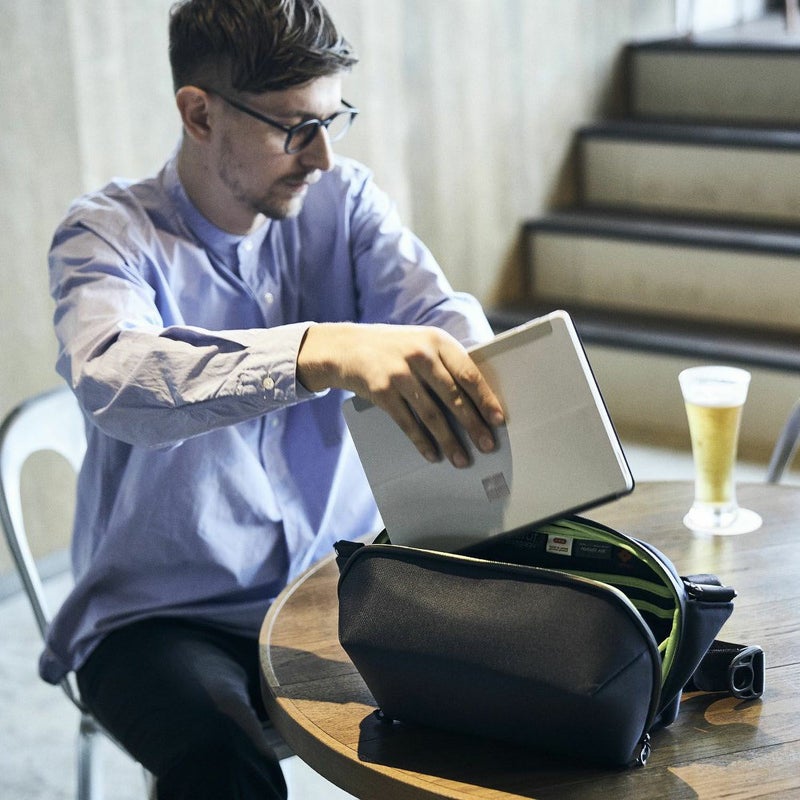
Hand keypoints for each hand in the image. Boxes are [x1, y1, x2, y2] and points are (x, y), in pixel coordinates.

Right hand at [297, 322, 504, 467]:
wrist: (345, 347)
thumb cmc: (392, 349)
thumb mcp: (421, 344)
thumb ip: (446, 364)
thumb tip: (478, 400)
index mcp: (437, 341)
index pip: (468, 374)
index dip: (485, 399)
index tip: (498, 420)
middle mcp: (420, 355)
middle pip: (454, 397)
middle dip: (473, 425)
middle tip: (487, 446)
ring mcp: (399, 373)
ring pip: (432, 414)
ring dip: (449, 441)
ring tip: (462, 459)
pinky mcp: (381, 391)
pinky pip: (407, 423)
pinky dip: (422, 441)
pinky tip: (432, 454)